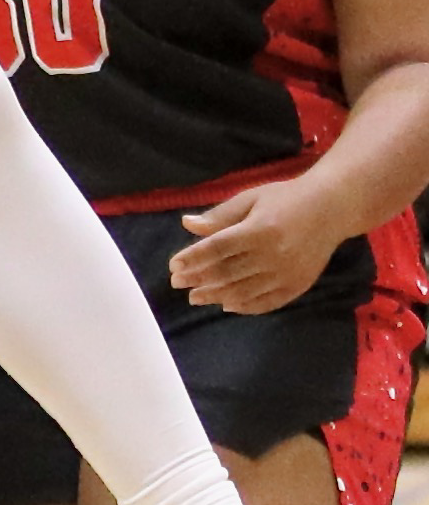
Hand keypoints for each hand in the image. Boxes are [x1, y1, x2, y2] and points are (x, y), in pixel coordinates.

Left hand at [170, 179, 350, 314]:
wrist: (332, 209)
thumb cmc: (286, 198)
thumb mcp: (250, 198)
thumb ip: (220, 216)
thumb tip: (187, 224)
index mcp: (259, 230)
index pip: (218, 248)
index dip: (193, 258)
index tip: (173, 266)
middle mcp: (273, 255)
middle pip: (228, 272)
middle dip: (198, 279)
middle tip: (176, 283)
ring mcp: (287, 273)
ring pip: (245, 290)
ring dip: (216, 296)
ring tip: (195, 297)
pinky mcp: (299, 284)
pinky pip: (269, 301)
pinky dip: (246, 306)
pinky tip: (228, 305)